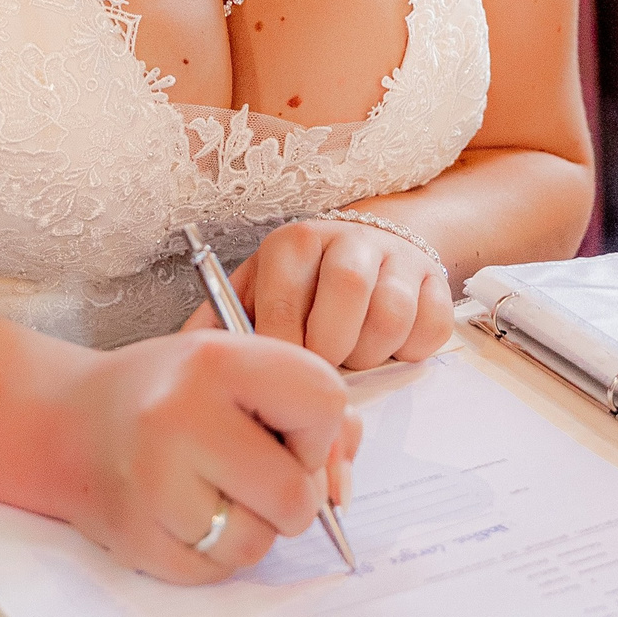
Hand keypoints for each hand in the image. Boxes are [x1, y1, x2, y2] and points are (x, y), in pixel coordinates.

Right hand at [52, 329, 360, 583]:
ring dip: (250, 528)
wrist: (63, 422)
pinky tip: (182, 513)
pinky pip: (215, 571)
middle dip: (290, 494)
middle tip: (251, 471)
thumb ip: (308, 408)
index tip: (287, 430)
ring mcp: (152, 483)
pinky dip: (211, 553)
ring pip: (257, 543)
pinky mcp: (135, 538)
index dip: (317, 428)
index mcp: (215, 360)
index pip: (324, 402)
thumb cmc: (167, 395)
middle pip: (295, 494)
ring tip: (212, 491)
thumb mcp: (235, 367)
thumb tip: (341, 481)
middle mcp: (180, 417)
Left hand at [189, 216, 453, 368]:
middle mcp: (346, 238)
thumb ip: (221, 326)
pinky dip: (410, 350)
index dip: (284, 352)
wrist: (369, 251)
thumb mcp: (255, 296)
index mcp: (292, 243)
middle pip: (346, 294)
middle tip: (323, 368)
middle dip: (332, 350)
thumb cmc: (301, 291)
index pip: (285, 302)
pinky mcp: (435, 279)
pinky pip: (430, 328)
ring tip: (353, 358)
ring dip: (370, 353)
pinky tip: (390, 347)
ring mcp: (395, 256)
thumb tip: (182, 359)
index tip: (281, 379)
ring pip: (390, 315)